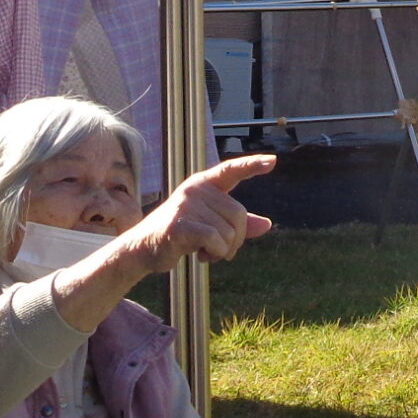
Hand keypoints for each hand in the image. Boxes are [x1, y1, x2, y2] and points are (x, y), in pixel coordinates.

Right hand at [47, 155, 275, 333]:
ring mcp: (186, 205)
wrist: (143, 250)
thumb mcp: (211, 226)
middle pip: (239, 215)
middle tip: (218, 248)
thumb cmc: (180, 235)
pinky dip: (215, 254)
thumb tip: (268, 225)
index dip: (252, 165)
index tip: (273, 161)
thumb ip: (238, 224)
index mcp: (203, 185)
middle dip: (235, 239)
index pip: (231, 170)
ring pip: (229, 232)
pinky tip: (201, 255)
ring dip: (223, 250)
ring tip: (203, 250)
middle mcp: (195, 189)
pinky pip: (217, 241)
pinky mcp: (180, 224)